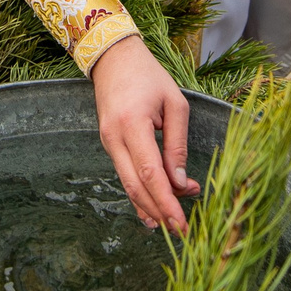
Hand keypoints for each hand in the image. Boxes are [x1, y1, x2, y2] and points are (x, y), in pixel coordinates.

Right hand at [90, 35, 198, 230]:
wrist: (113, 60)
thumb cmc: (149, 77)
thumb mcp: (174, 104)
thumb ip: (177, 145)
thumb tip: (182, 183)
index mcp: (132, 124)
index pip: (149, 172)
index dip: (166, 201)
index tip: (182, 223)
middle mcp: (114, 139)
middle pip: (135, 186)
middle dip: (159, 211)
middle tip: (182, 231)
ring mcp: (108, 144)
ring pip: (128, 185)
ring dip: (151, 206)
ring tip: (174, 222)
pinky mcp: (109, 146)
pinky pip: (124, 176)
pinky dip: (139, 195)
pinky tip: (152, 214)